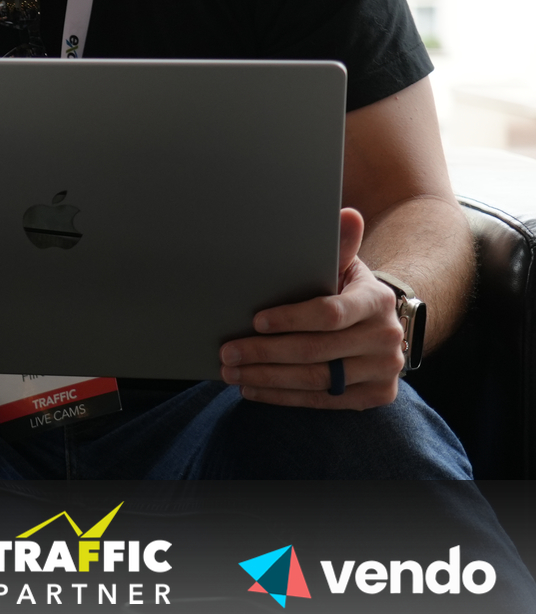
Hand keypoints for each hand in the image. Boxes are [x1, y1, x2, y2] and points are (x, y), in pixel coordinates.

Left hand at [218, 209, 406, 408]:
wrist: (380, 323)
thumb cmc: (347, 289)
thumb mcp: (344, 266)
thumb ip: (339, 245)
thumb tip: (346, 213)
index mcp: (377, 301)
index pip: (329, 314)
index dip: (290, 319)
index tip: (254, 320)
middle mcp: (387, 339)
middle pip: (315, 351)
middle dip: (264, 352)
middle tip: (227, 352)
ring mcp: (384, 371)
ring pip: (315, 379)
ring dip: (267, 378)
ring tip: (231, 373)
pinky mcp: (376, 396)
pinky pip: (322, 401)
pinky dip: (283, 397)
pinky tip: (253, 389)